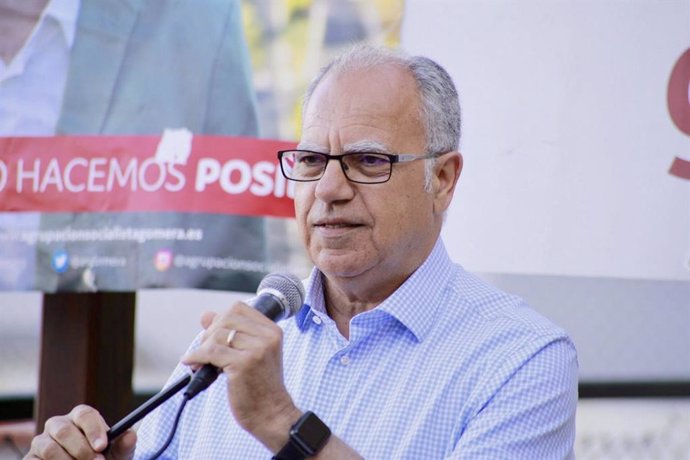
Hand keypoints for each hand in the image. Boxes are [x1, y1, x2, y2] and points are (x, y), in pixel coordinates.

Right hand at [25, 405, 135, 459]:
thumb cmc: (103, 458)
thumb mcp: (117, 453)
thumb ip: (124, 444)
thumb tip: (130, 435)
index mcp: (79, 417)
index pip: (85, 414)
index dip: (93, 429)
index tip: (103, 446)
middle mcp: (58, 425)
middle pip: (65, 430)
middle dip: (82, 449)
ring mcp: (41, 442)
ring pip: (50, 449)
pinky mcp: (31, 459)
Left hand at [182, 303, 300, 450]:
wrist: (271, 414)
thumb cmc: (259, 386)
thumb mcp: (249, 354)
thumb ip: (229, 333)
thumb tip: (206, 315)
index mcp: (272, 331)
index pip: (238, 308)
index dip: (221, 320)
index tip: (215, 337)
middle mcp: (268, 337)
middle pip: (226, 318)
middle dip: (210, 333)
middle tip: (206, 352)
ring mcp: (257, 350)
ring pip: (217, 335)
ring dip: (203, 348)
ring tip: (203, 364)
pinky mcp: (243, 364)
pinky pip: (210, 352)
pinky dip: (196, 357)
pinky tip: (192, 364)